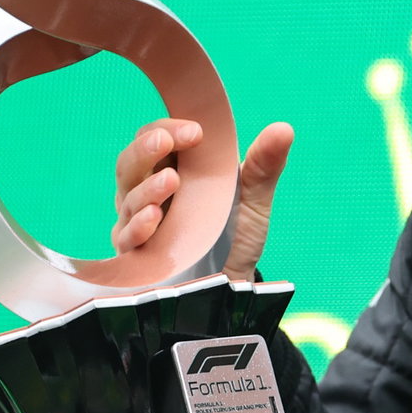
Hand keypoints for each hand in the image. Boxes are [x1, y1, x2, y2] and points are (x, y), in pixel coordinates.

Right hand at [113, 118, 294, 280]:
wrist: (233, 283)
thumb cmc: (236, 235)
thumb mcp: (253, 199)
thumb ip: (263, 165)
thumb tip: (284, 129)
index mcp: (173, 169)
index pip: (156, 138)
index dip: (170, 129)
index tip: (196, 131)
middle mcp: (148, 192)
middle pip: (131, 163)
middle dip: (146, 149)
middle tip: (166, 142)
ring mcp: (137, 223)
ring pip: (128, 198)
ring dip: (147, 188)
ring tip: (171, 181)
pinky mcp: (135, 256)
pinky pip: (128, 238)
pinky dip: (138, 226)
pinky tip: (153, 218)